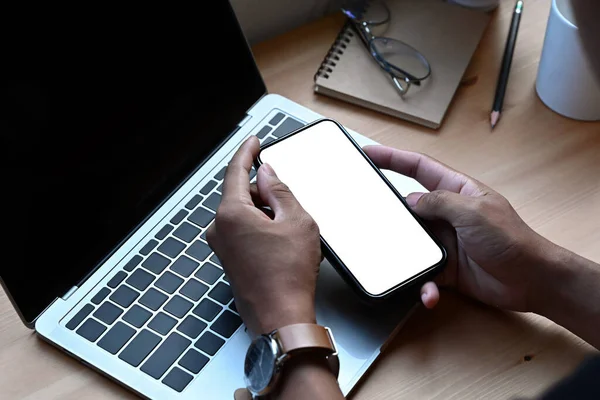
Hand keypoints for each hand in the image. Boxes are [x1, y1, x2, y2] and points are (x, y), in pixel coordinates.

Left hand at [207, 136, 321, 334]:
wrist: (281, 317)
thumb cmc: (288, 275)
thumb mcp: (296, 221)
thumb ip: (280, 190)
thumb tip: (268, 174)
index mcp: (230, 214)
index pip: (235, 171)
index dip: (247, 152)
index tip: (254, 142)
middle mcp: (219, 229)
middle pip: (242, 194)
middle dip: (266, 193)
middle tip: (292, 206)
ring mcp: (222, 246)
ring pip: (244, 214)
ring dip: (266, 214)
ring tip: (290, 233)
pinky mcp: (229, 259)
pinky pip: (244, 231)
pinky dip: (261, 229)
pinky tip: (281, 244)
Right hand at [364, 145, 556, 312]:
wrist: (531, 280)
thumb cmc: (510, 238)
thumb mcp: (473, 211)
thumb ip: (439, 202)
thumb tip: (410, 200)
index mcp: (455, 191)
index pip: (418, 167)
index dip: (392, 157)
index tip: (368, 154)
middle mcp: (446, 213)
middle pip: (408, 207)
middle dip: (388, 213)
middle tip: (365, 216)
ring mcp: (444, 240)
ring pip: (411, 243)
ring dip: (404, 255)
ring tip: (397, 264)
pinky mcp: (445, 266)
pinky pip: (423, 272)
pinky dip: (422, 284)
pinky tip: (429, 293)